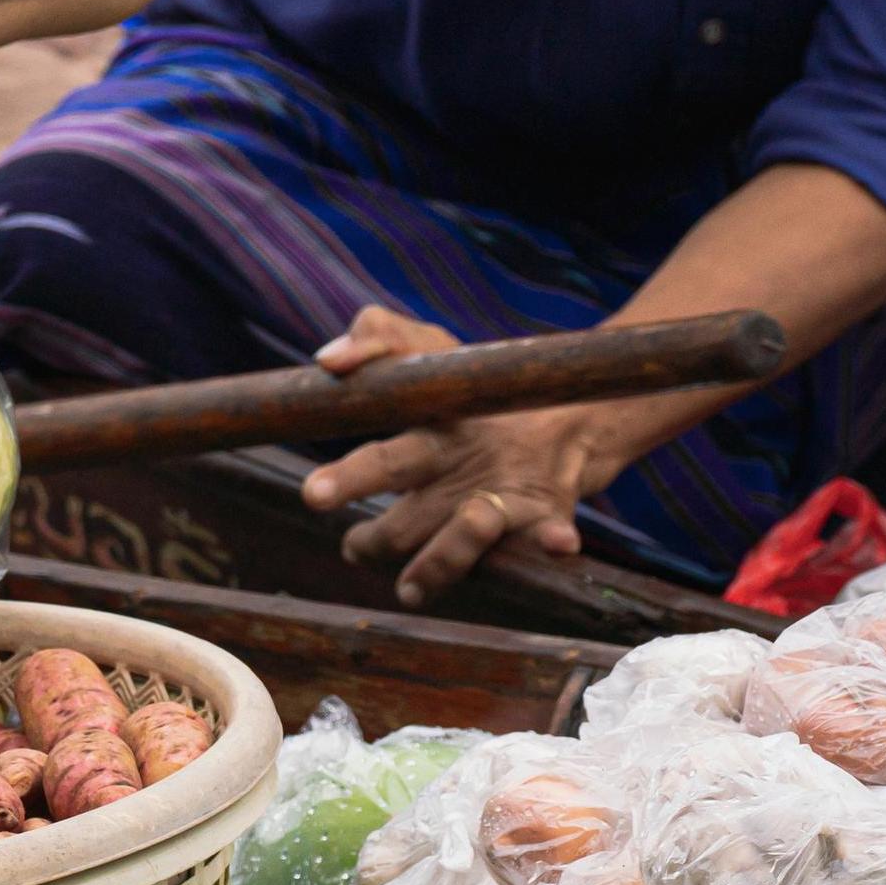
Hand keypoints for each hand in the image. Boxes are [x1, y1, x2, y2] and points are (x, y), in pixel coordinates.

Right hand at [299, 305, 601, 607]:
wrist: (570, 410)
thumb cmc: (480, 381)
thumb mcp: (429, 347)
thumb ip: (379, 337)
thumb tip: (331, 359)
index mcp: (420, 454)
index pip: (375, 468)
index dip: (346, 483)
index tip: (315, 495)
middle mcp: (449, 498)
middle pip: (404, 527)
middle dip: (381, 539)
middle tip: (355, 547)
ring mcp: (497, 513)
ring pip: (465, 546)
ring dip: (462, 544)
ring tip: (475, 514)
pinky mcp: (546, 521)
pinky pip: (545, 539)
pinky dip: (550, 540)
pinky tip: (559, 539)